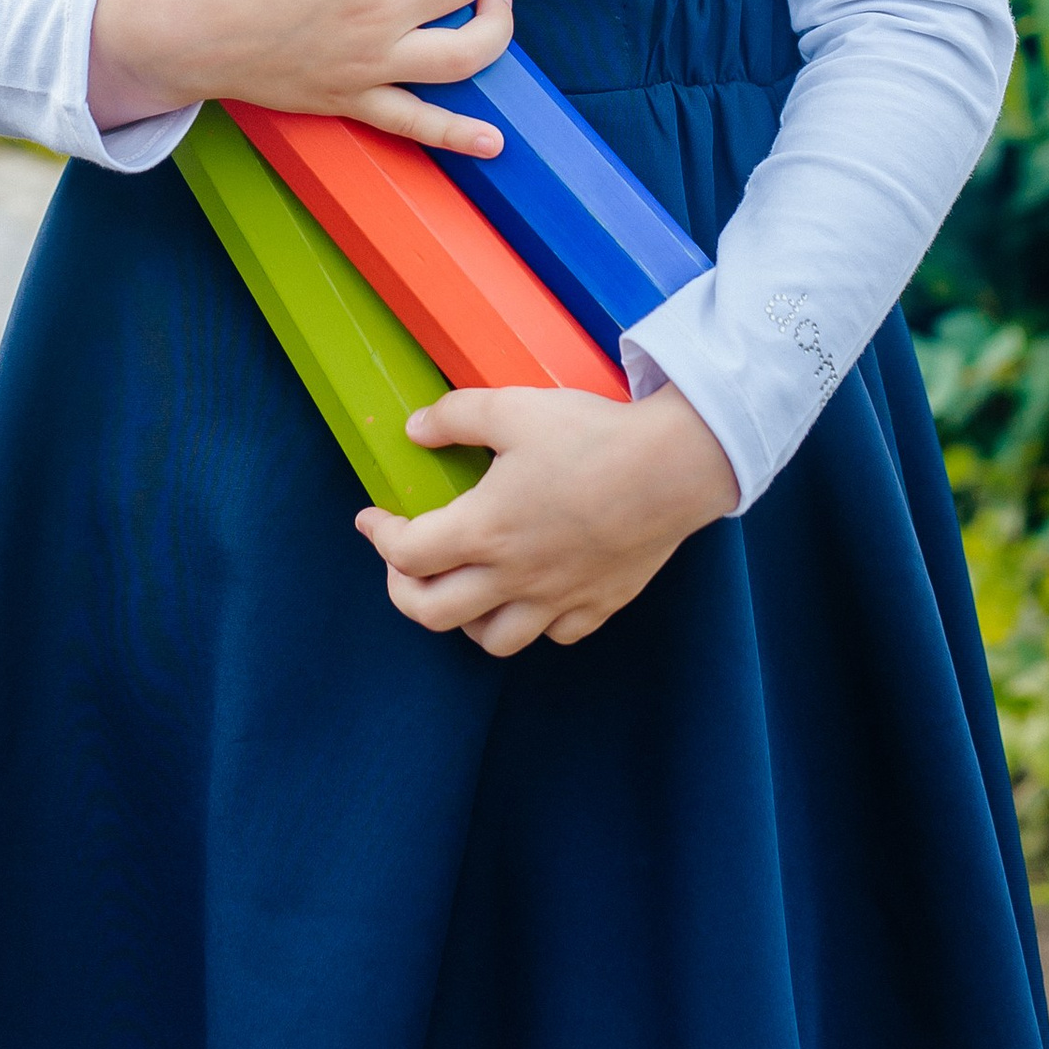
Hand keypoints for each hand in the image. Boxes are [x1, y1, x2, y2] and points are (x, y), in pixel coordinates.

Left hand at [356, 381, 738, 655]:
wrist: (675, 467)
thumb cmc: (592, 436)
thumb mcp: (513, 408)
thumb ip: (455, 417)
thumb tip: (414, 429)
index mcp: (485, 530)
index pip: (407, 555)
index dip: (380, 538)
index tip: (373, 519)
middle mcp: (514, 576)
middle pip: (433, 614)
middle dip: (404, 592)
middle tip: (404, 565)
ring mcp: (557, 598)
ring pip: (492, 640)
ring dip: (466, 617)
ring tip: (466, 584)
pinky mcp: (597, 605)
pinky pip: (553, 633)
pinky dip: (532, 621)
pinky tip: (533, 591)